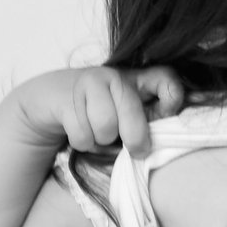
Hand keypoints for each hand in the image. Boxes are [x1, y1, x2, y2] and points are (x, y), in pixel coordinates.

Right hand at [13, 66, 185, 156]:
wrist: (52, 99)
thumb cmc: (100, 111)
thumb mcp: (128, 113)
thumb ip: (148, 120)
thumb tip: (160, 142)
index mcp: (137, 78)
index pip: (166, 78)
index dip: (173, 99)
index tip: (167, 116)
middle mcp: (115, 76)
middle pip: (132, 111)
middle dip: (134, 139)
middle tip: (135, 150)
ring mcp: (89, 83)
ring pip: (105, 127)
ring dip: (103, 141)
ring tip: (101, 136)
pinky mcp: (66, 99)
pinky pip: (82, 134)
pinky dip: (84, 144)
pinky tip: (83, 135)